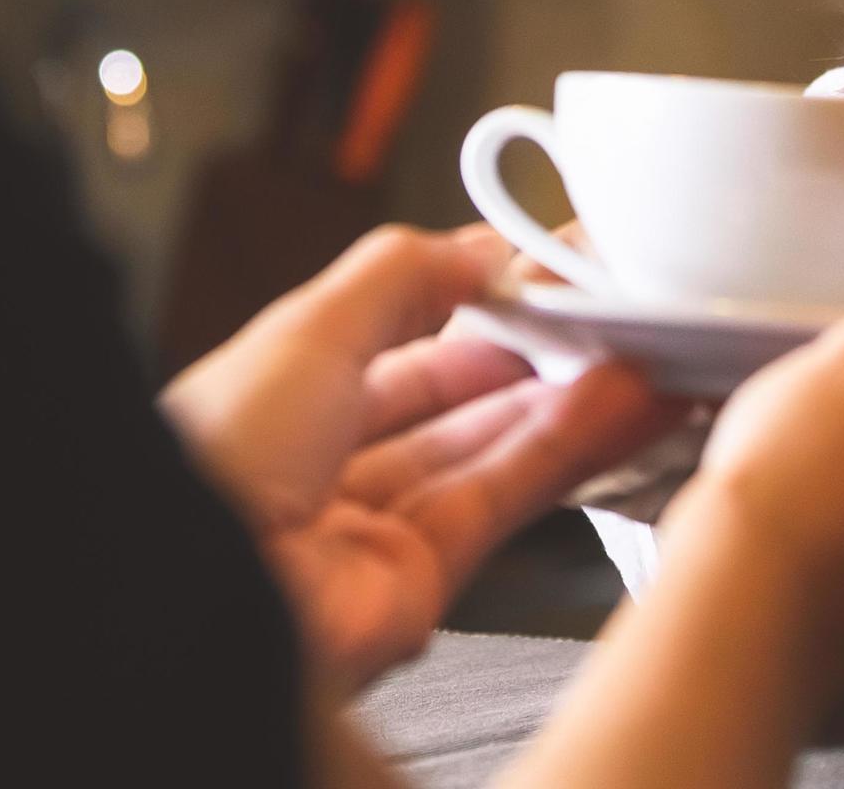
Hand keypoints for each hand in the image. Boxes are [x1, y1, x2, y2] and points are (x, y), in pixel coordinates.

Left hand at [162, 225, 679, 688]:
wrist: (198, 595)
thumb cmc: (211, 462)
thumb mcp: (310, 326)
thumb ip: (402, 276)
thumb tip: (479, 249)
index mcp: (283, 397)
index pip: (401, 337)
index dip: (477, 301)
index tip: (547, 270)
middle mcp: (328, 466)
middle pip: (458, 400)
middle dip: (538, 354)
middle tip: (611, 313)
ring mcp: (375, 531)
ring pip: (494, 452)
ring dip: (576, 401)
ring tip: (645, 353)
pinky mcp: (421, 587)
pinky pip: (507, 503)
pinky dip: (572, 451)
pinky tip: (625, 406)